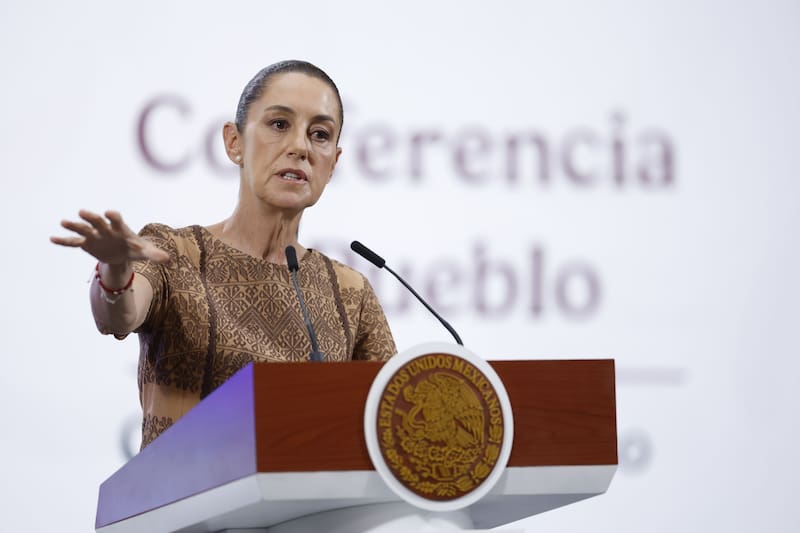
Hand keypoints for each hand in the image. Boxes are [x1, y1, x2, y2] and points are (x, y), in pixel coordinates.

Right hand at [51, 209, 169, 264]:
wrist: (123, 254)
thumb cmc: (135, 249)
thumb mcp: (145, 252)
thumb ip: (154, 254)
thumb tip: (167, 259)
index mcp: (120, 228)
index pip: (117, 219)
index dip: (113, 216)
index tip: (109, 213)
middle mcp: (105, 229)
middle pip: (97, 221)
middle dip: (91, 217)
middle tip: (82, 212)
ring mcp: (94, 235)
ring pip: (83, 229)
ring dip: (74, 226)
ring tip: (63, 222)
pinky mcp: (86, 244)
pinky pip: (74, 242)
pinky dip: (64, 241)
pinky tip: (52, 238)